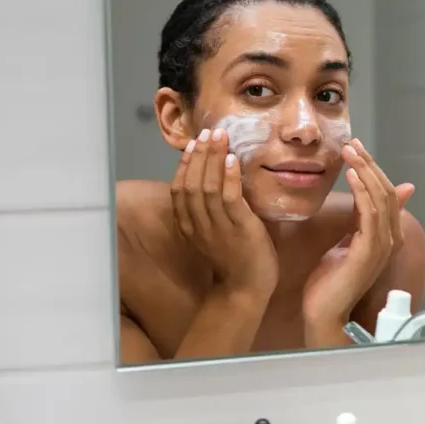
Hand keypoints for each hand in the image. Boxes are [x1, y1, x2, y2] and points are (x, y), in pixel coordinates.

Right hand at [171, 129, 277, 295]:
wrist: (245, 291)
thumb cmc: (234, 261)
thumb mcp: (214, 234)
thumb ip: (211, 212)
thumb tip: (218, 183)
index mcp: (189, 226)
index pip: (179, 190)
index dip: (185, 165)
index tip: (193, 145)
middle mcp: (199, 225)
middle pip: (191, 183)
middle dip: (200, 155)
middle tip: (209, 132)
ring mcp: (218, 228)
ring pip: (208, 187)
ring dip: (213, 159)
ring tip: (220, 138)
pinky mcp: (239, 229)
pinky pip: (230, 199)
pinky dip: (229, 177)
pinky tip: (232, 160)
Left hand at [302, 139, 413, 343]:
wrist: (324, 311)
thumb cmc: (332, 279)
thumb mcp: (349, 239)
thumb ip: (362, 215)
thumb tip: (371, 194)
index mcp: (388, 235)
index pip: (386, 193)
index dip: (373, 167)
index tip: (355, 147)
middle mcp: (391, 239)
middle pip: (387, 191)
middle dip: (369, 164)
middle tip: (352, 143)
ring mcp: (382, 246)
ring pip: (381, 198)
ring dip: (365, 171)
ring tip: (350, 152)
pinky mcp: (368, 252)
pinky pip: (369, 214)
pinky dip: (362, 191)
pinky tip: (350, 175)